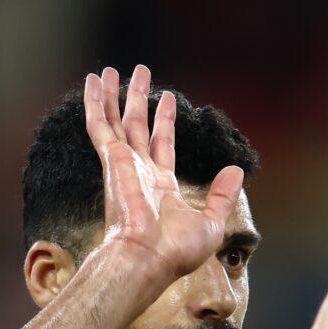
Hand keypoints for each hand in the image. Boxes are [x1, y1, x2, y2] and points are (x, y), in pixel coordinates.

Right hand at [82, 64, 243, 283]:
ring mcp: (123, 165)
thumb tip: (236, 169)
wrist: (148, 258)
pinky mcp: (111, 160)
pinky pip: (100, 124)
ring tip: (107, 70)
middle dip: (137, 100)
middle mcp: (138, 172)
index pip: (162, 144)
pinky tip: (92, 81)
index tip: (168, 98)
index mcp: (160, 186)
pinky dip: (94, 102)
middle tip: (139, 74)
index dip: (165, 121)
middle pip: (137, 126)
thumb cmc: (177, 251)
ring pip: (116, 120)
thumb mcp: (212, 221)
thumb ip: (222, 194)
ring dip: (112, 94)